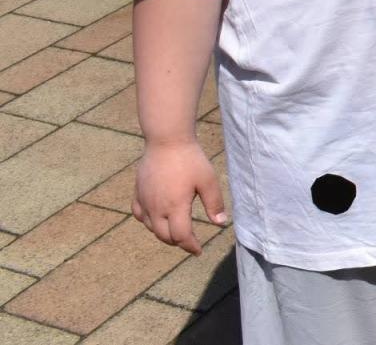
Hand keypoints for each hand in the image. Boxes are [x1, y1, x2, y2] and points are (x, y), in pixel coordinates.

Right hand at [132, 140, 226, 256]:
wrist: (166, 140)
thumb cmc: (190, 160)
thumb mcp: (208, 180)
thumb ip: (214, 203)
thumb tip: (220, 223)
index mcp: (175, 207)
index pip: (181, 236)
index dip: (191, 246)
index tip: (199, 250)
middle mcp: (157, 208)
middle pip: (164, 236)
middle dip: (178, 242)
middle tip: (189, 242)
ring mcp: (145, 201)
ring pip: (151, 227)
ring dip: (164, 234)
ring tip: (176, 232)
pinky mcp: (138, 192)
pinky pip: (140, 215)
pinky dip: (149, 222)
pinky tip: (156, 219)